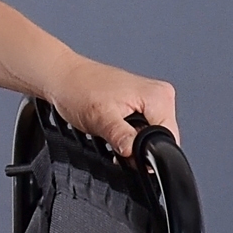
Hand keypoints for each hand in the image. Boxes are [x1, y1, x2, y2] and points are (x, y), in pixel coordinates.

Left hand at [50, 58, 177, 158]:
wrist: (64, 78)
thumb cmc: (79, 89)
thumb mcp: (101, 119)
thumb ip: (122, 137)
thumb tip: (135, 153)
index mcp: (158, 96)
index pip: (168, 138)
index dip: (149, 153)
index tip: (128, 153)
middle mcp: (161, 94)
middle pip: (162, 138)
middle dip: (140, 148)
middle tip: (116, 141)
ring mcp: (153, 98)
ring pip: (153, 135)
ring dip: (134, 142)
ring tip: (112, 131)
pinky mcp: (143, 103)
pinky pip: (146, 128)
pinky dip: (131, 135)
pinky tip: (116, 129)